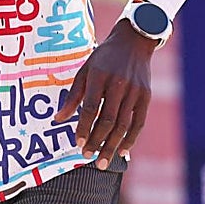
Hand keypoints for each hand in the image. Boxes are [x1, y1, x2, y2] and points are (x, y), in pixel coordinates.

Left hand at [54, 20, 156, 168]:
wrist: (133, 42)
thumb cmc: (104, 58)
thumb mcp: (85, 70)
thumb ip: (73, 95)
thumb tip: (58, 119)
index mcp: (99, 75)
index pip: (91, 107)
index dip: (84, 126)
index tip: (78, 142)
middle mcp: (118, 84)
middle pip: (107, 119)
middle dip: (96, 141)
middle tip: (87, 156)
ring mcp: (134, 91)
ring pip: (123, 124)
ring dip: (112, 146)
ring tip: (102, 161)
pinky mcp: (146, 96)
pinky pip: (139, 122)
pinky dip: (131, 138)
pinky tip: (123, 151)